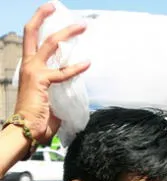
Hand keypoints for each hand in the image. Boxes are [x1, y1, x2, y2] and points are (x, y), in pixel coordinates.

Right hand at [14, 3, 89, 143]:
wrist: (27, 130)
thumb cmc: (40, 117)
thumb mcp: (52, 96)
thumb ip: (62, 86)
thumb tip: (77, 82)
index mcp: (29, 67)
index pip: (34, 42)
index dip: (42, 26)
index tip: (54, 17)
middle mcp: (28, 65)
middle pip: (33, 33)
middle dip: (43, 17)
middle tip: (54, 6)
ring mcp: (33, 71)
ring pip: (50, 44)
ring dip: (66, 33)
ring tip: (81, 26)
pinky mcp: (41, 81)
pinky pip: (62, 71)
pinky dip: (76, 67)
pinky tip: (87, 62)